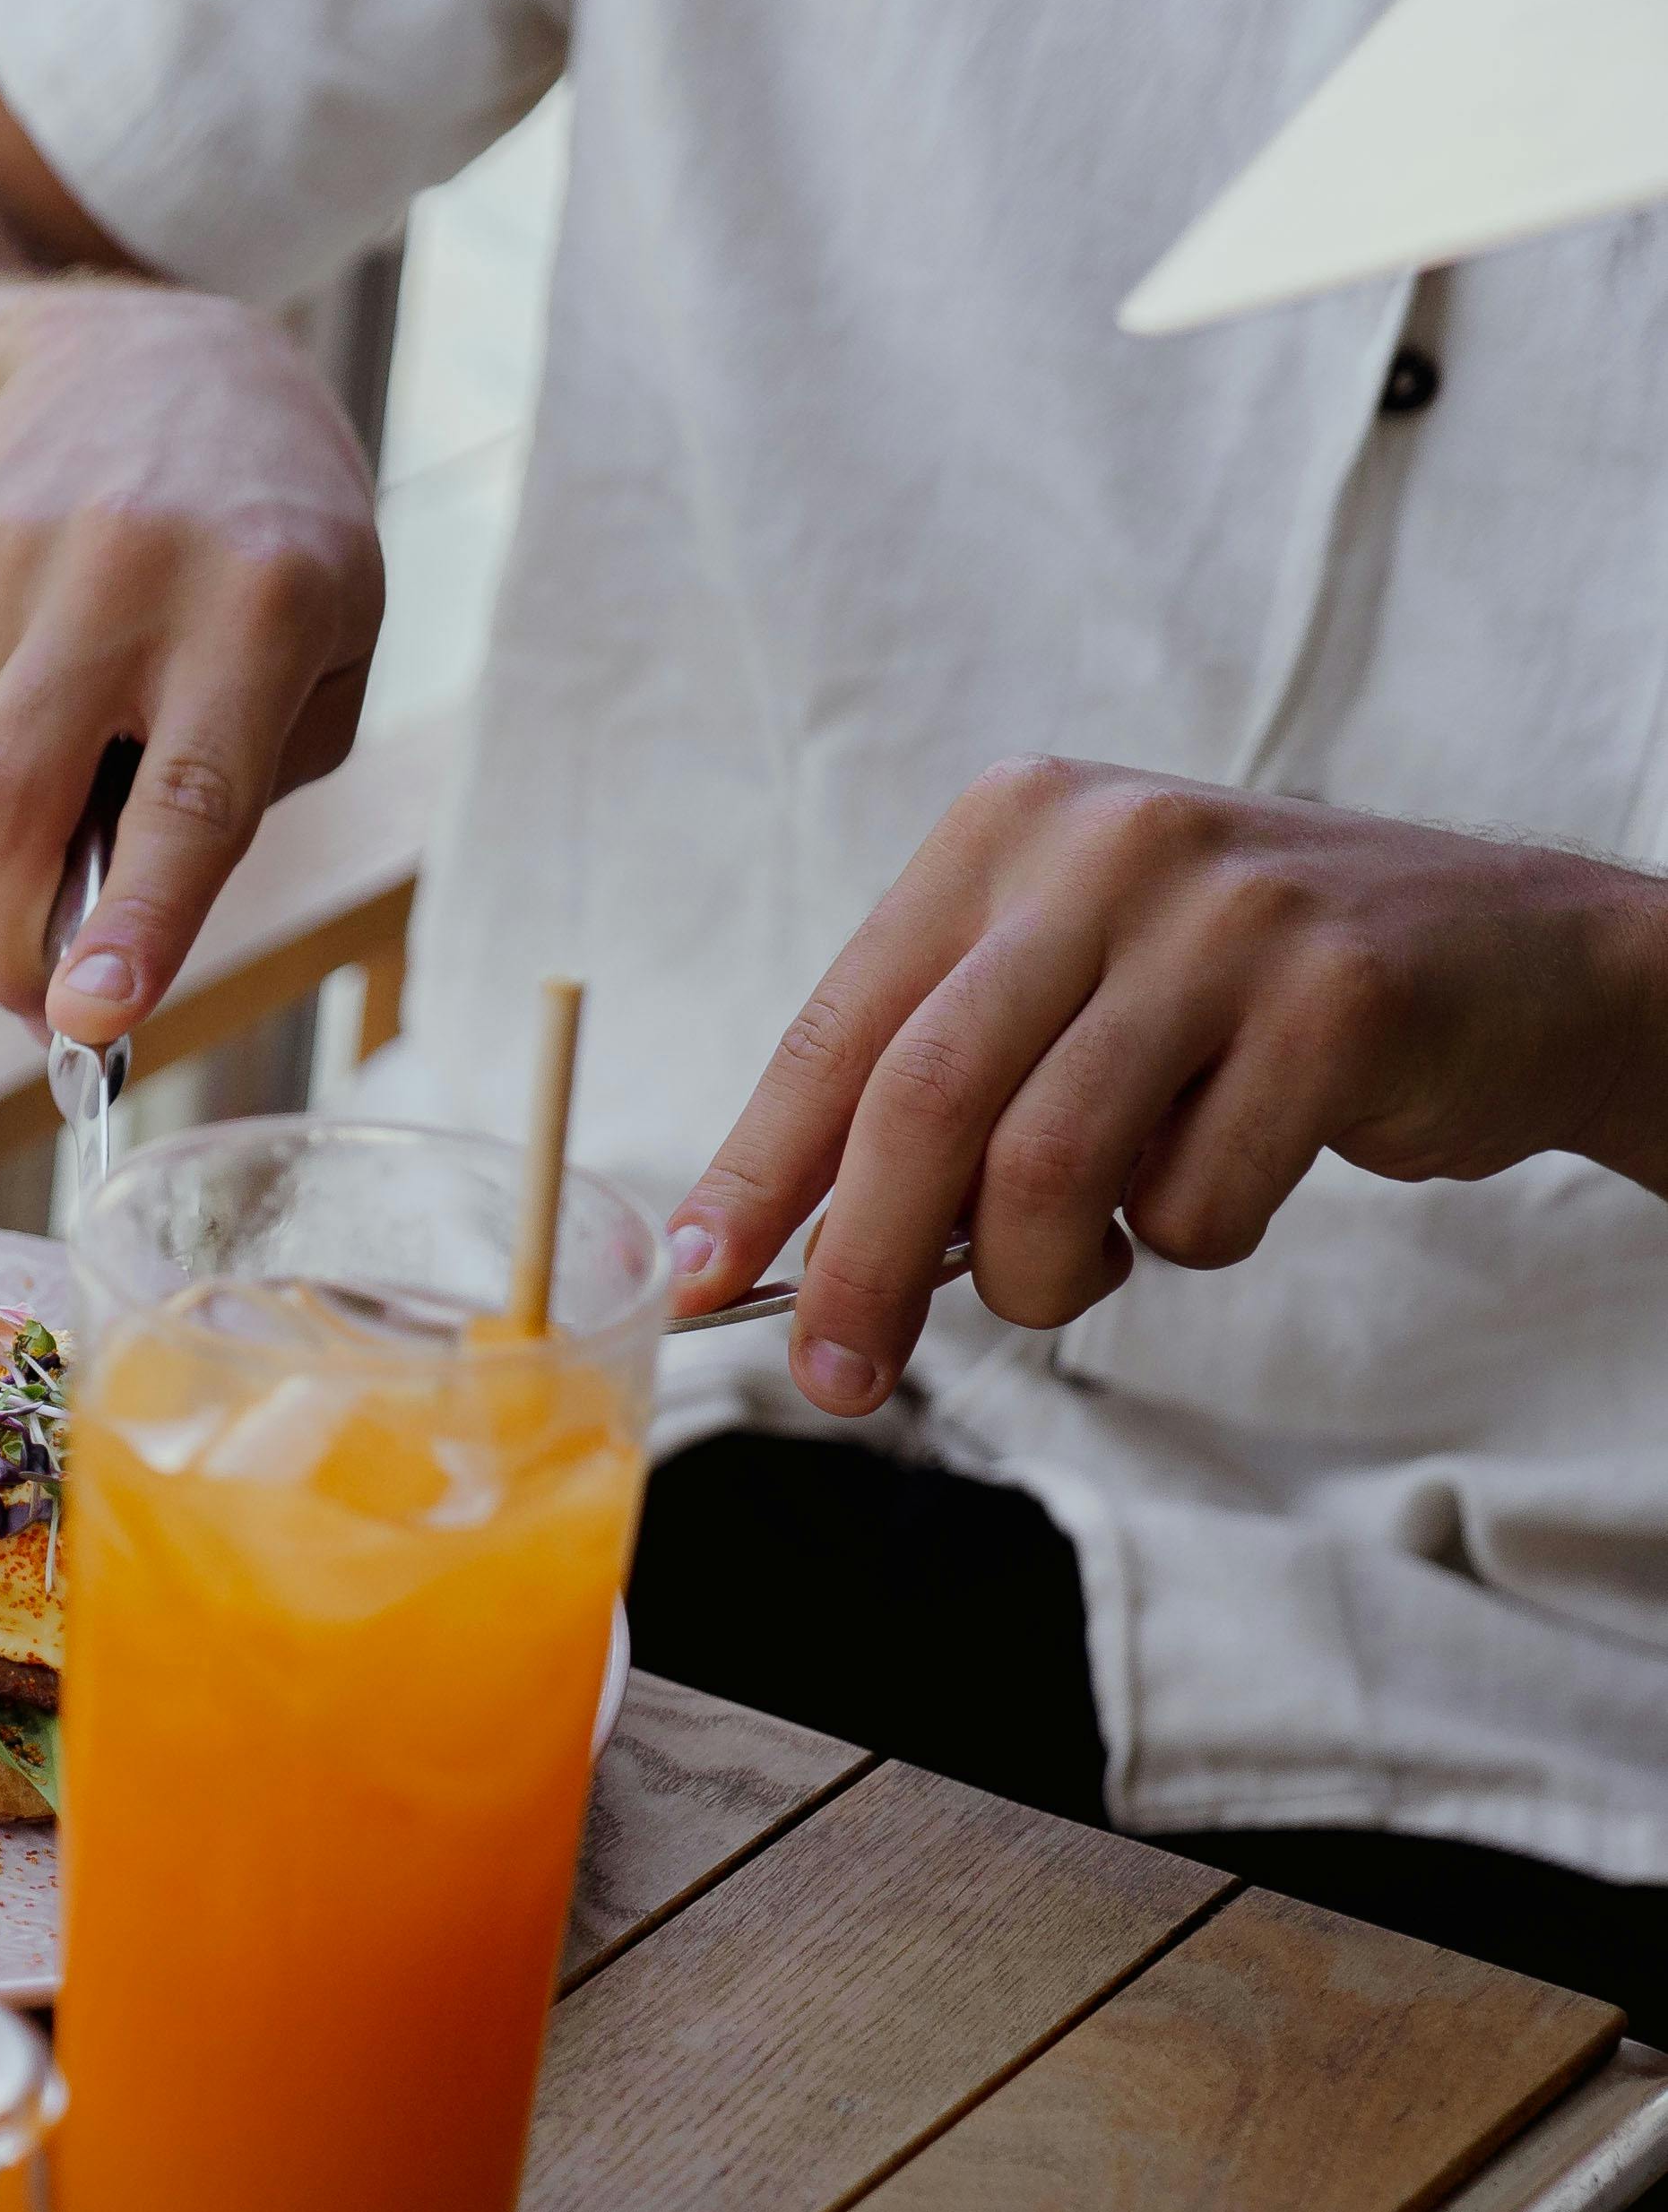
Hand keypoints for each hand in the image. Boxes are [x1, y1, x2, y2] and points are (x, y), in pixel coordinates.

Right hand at [0, 284, 379, 1051]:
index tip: (84, 1020)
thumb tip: (99, 934)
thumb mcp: (329, 653)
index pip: (190, 797)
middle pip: (15, 803)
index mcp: (268, 604)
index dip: (135, 923)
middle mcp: (132, 572)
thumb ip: (242, 793)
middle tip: (32, 1004)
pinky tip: (42, 695)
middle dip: (8, 940)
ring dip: (0, 850)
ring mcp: (16, 559)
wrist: (157, 363)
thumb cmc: (274, 552)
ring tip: (72, 787)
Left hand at [675, 762, 1667, 1411]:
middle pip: (923, 1103)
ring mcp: (1228, 913)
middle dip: (862, 1269)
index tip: (701, 1275)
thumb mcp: (1067, 995)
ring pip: (1048, 1167)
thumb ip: (937, 1087)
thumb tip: (780, 1247)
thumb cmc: (1240, 1003)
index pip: (841, 1030)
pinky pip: (1196, 1198)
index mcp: (1004, 833)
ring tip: (1083, 1274)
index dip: (760, 1169)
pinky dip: (1188, 1242)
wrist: (1511, 959)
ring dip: (1043, 1276)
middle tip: (838, 1377)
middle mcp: (1105, 845)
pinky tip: (1226, 1186)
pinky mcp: (1338, 997)